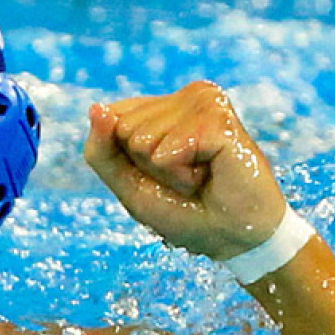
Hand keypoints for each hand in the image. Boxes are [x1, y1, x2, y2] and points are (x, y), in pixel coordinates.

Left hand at [83, 81, 287, 260]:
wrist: (238, 236)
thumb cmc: (189, 211)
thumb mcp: (131, 185)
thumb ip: (103, 150)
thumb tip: (96, 109)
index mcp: (166, 107)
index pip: (114, 118)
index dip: (129, 159)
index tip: (168, 173)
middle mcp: (186, 97)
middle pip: (123, 128)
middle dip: (148, 166)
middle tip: (189, 177)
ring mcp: (204, 102)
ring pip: (143, 137)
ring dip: (168, 172)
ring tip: (201, 176)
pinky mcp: (219, 117)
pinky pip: (168, 148)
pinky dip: (182, 174)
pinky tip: (210, 173)